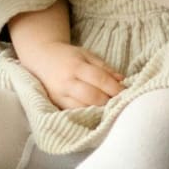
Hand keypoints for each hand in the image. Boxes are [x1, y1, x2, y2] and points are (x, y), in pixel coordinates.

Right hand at [9, 14, 123, 114]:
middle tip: (120, 103)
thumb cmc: (68, 56)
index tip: (127, 93)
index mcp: (76, 66)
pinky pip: (74, 113)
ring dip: (99, 110)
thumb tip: (122, 80)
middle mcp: (67, 82)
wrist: (41, 58)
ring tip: (111, 109)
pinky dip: (87, 114)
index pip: (100, 80)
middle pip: (92, 97)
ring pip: (83, 108)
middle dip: (109, 101)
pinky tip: (97, 113)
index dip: (115, 88)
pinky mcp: (56, 104)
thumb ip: (104, 68)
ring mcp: (60, 95)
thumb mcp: (87, 55)